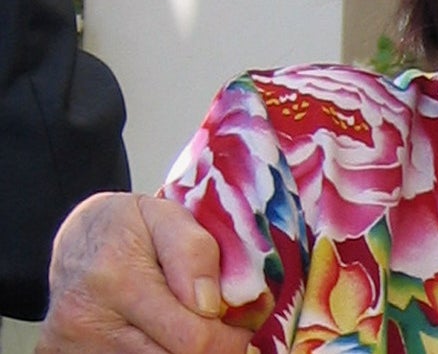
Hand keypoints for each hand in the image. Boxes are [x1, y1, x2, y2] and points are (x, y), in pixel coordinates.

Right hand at [36, 192, 250, 353]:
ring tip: (191, 325)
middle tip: (224, 326)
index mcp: (117, 279)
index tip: (245, 322)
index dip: (231, 337)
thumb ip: (195, 253)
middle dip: (211, 348)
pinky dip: (158, 352)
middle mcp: (87, 321)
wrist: (76, 237)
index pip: (193, 339)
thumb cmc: (127, 224)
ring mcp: (74, 346)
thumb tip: (210, 306)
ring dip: (182, 351)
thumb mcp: (167, 215)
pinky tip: (165, 334)